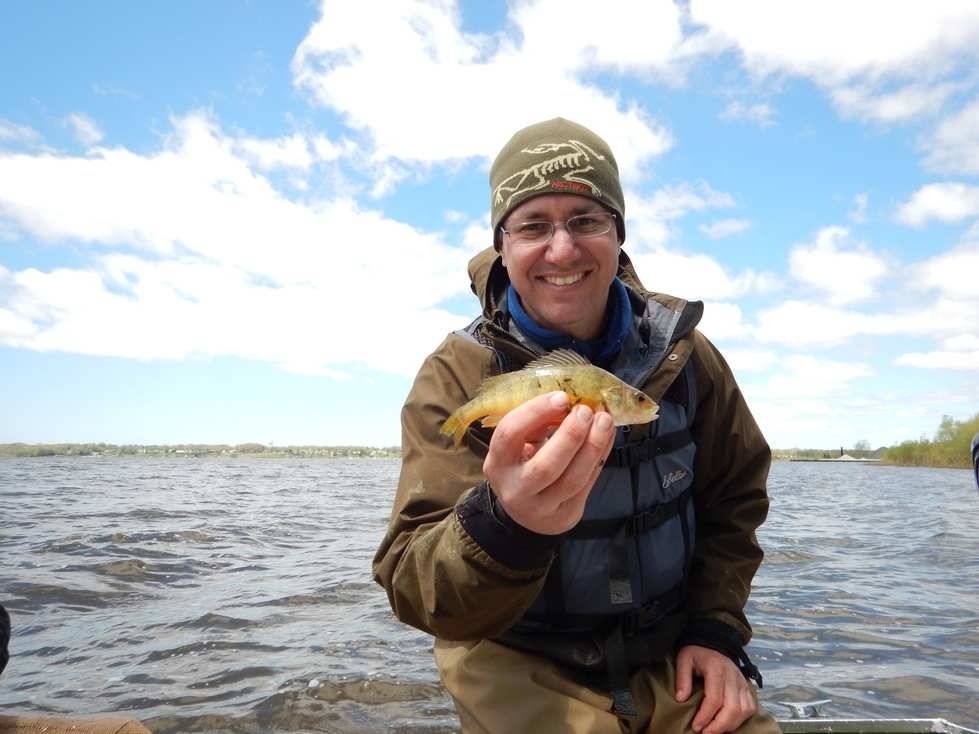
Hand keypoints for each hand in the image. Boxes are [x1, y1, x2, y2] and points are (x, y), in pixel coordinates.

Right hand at [482, 391, 614, 534]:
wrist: (525, 512)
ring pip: (572, 480)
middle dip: (571, 435)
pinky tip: (607, 437)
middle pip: (546, 466)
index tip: (562, 397)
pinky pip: (587, 485)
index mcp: (497, 463)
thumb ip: (538, 424)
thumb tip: (568, 401)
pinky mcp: (564, 515)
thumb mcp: (520, 444)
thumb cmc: (523, 464)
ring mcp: (541, 507)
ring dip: (593, 447)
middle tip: (587, 411)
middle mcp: (515, 489)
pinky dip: (600, 457)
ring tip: (605, 422)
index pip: (510, 434)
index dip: (535, 413)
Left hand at [675, 645, 756, 733]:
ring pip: (744, 710)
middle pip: (732, 708)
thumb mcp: (684, 659)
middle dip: (719, 726)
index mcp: (717, 668)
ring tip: (715, 730)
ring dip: (730, 725)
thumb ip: (682, 678)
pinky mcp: (747, 687)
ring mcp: (742, 682)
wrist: (714, 643)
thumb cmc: (698, 653)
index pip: (714, 699)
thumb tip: (681, 699)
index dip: (705, 716)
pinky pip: (750, 707)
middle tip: (705, 733)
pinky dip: (741, 719)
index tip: (696, 726)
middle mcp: (733, 676)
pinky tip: (728, 723)